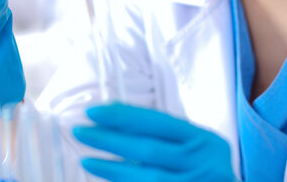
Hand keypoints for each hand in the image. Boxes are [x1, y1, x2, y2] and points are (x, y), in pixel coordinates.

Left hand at [72, 103, 234, 181]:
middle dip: (110, 140)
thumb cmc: (205, 167)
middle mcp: (202, 162)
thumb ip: (163, 133)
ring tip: (87, 160)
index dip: (124, 116)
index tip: (94, 112)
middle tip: (81, 132)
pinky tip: (106, 181)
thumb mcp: (195, 145)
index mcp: (203, 139)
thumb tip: (114, 115)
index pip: (157, 122)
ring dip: (112, 169)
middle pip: (148, 149)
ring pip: (146, 177)